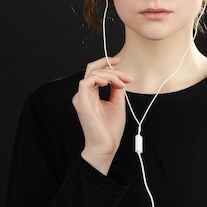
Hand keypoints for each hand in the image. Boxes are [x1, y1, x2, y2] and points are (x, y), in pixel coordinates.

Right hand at [72, 56, 131, 174]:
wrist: (106, 146)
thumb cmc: (110, 129)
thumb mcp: (117, 103)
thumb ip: (116, 89)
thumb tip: (119, 78)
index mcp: (91, 95)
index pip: (95, 72)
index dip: (105, 63)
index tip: (118, 61)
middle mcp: (84, 95)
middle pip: (92, 69)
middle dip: (110, 68)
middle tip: (126, 76)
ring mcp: (81, 98)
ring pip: (91, 74)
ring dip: (109, 75)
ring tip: (121, 83)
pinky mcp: (81, 102)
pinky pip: (85, 83)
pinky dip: (98, 79)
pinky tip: (109, 82)